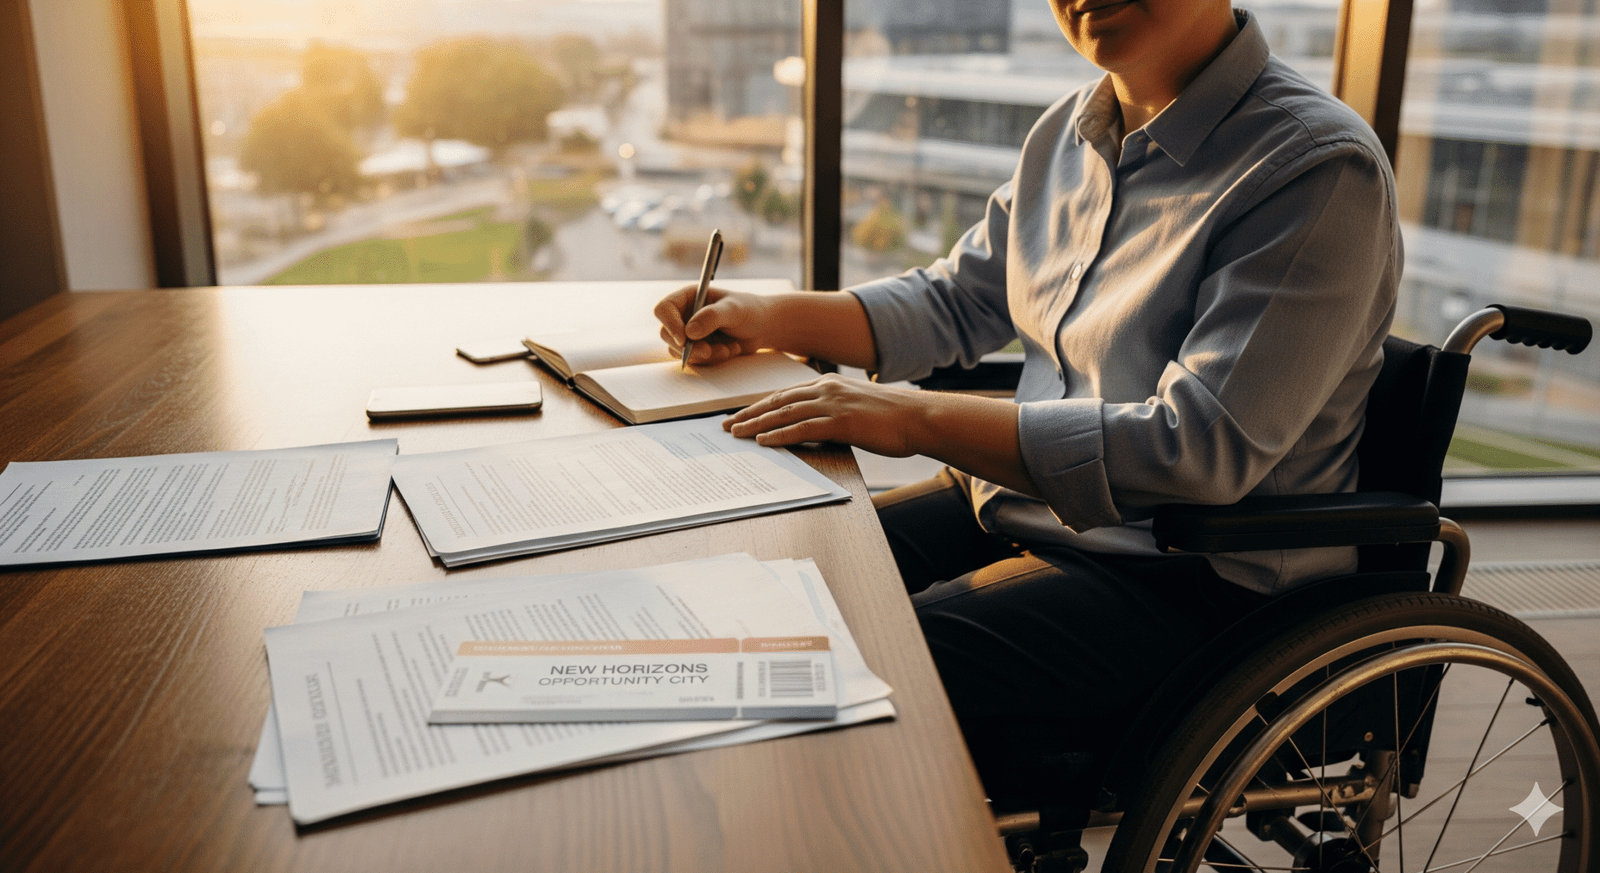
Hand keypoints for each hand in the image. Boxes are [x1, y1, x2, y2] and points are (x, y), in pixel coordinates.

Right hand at [654, 285, 771, 365]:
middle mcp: (685, 315)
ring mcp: (689, 334)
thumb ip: (712, 317)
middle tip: (709, 351)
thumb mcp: (733, 310)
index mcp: (689, 297)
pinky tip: (730, 350)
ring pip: (678, 351)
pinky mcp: (697, 349)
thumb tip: (689, 332)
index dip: (669, 324)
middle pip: (667, 334)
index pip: (664, 309)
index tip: (685, 338)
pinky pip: (693, 360)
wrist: (763, 327)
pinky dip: (712, 360)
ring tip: (728, 349)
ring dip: (704, 355)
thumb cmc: (750, 311)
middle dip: (689, 347)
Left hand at [724, 374, 924, 456]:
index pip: (785, 394)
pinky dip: (780, 434)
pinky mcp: (841, 421)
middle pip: (777, 401)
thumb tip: (812, 428)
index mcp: (829, 385)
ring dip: (756, 424)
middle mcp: (827, 389)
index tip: (740, 415)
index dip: (759, 405)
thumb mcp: (856, 409)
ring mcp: (833, 404)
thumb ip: (832, 413)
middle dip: (749, 413)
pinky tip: (764, 441)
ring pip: (784, 413)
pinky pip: (803, 428)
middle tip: (726, 425)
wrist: (918, 418)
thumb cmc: (892, 419)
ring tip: (736, 434)